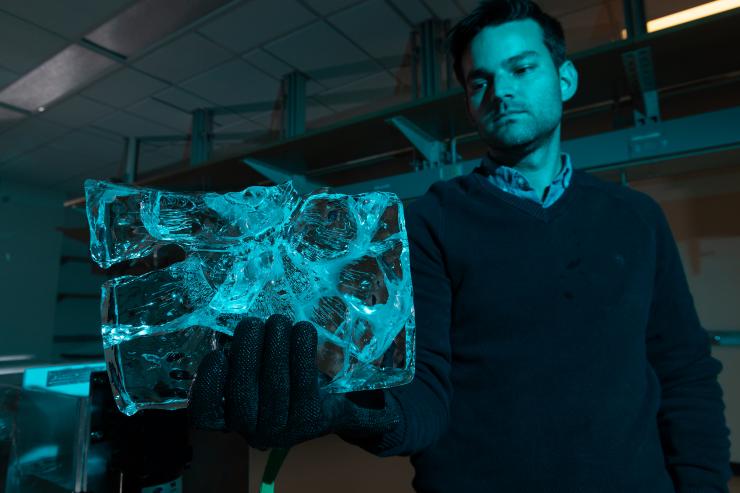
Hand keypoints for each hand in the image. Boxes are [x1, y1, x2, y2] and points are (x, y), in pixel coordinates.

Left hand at [188, 314, 400, 449]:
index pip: (303, 389)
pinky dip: (209, 380)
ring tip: (253, 324)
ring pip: (241, 391)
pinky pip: (206, 408)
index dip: (302, 358)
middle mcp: (273, 430)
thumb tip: (390, 415)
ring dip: (245, 352)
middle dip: (274, 347)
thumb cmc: (315, 402)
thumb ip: (367, 413)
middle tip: (277, 318)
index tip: (305, 328)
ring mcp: (242, 425)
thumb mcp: (342, 407)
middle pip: (271, 387)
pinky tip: (219, 352)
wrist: (280, 420)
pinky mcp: (216, 419)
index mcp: (306, 422)